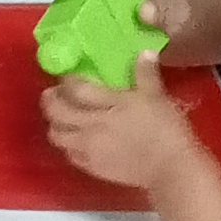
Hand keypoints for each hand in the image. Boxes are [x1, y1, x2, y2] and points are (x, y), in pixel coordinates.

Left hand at [40, 52, 194, 189]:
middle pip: (56, 112)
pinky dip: (68, 145)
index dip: (67, 80)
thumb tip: (145, 52)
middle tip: (53, 94)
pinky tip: (77, 140)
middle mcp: (91, 126)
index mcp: (108, 105)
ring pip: (56, 135)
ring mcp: (89, 149)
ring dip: (55, 124)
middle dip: (49, 101)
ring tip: (62, 119)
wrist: (171, 168)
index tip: (66, 77)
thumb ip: (146, 73)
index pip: (75, 89)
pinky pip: (69, 155)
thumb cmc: (165, 129)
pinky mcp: (93, 168)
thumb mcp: (156, 97)